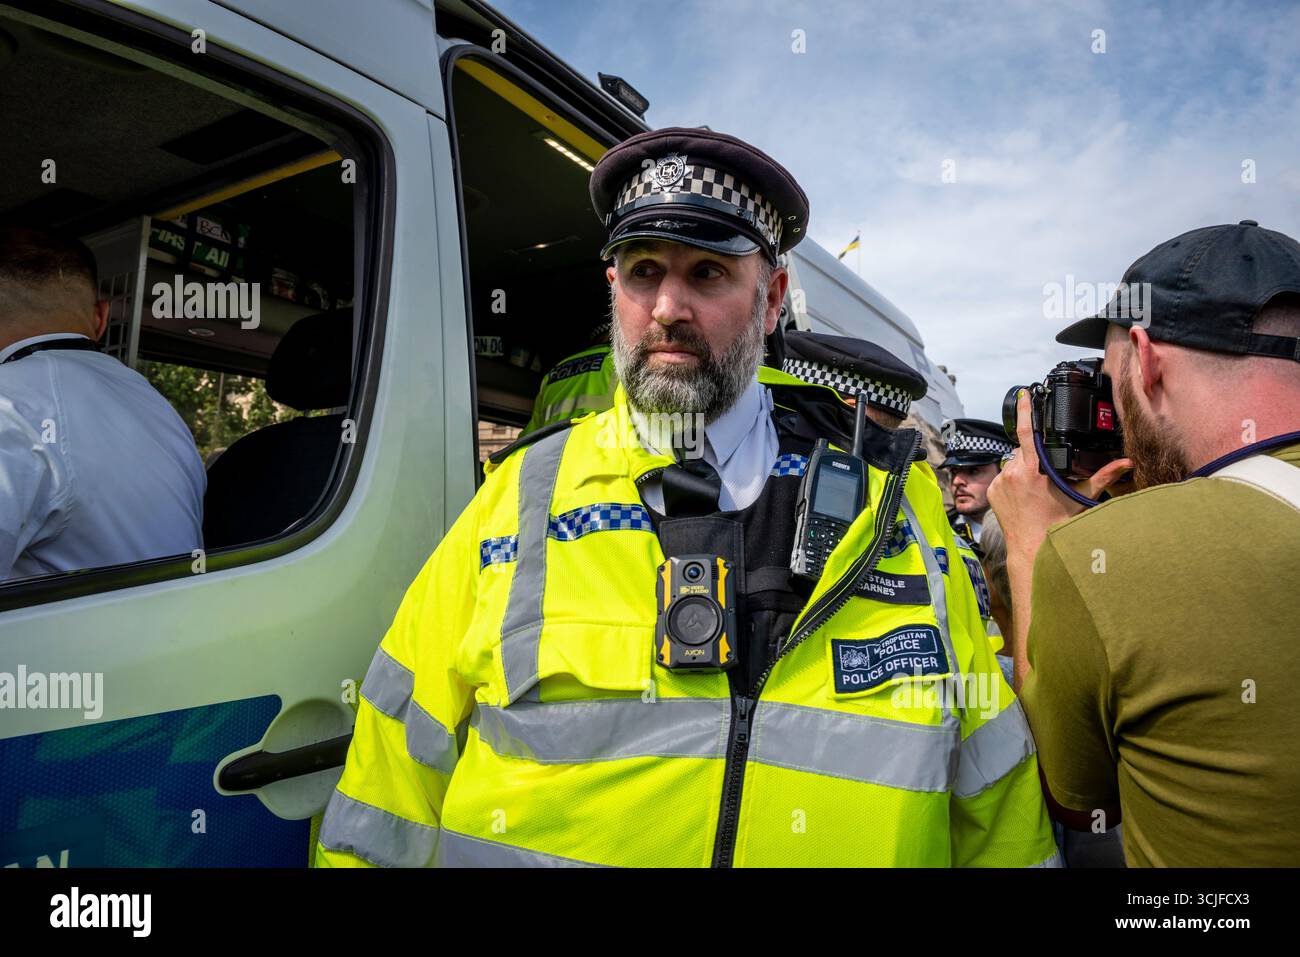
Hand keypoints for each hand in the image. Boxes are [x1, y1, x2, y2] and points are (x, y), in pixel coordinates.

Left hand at [988, 391, 1131, 556]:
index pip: (1026, 431)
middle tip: (1045, 475)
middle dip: (1034, 456)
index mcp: (1033, 470)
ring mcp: (999, 482)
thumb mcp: (1081, 496)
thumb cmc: (1057, 523)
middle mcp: (1013, 472)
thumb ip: (1103, 477)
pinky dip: (1012, 481)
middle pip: (1023, 451)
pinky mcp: (992, 491)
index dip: (1026, 410)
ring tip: (1035, 488)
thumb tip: (1126, 464)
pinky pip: (1002, 477)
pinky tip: (1023, 495)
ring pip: (1012, 463)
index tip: (1024, 395)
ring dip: (1023, 468)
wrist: (1031, 546)